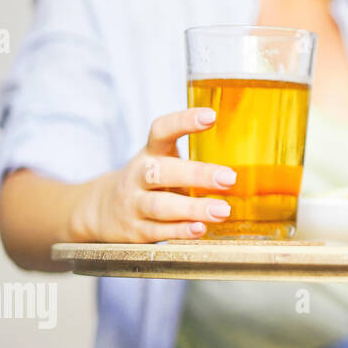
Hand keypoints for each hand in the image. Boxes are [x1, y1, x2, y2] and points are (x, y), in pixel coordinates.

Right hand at [69, 108, 236, 242]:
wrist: (100, 210)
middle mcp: (138, 176)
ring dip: (193, 208)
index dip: (184, 121)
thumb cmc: (147, 183)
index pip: (162, 130)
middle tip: (230, 178)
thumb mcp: (163, 162)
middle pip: (162, 172)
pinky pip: (158, 231)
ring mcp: (134, 204)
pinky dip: (180, 231)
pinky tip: (200, 230)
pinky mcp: (134, 230)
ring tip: (222, 210)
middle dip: (197, 175)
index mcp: (150, 153)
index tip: (211, 116)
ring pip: (161, 205)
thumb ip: (191, 161)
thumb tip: (247, 161)